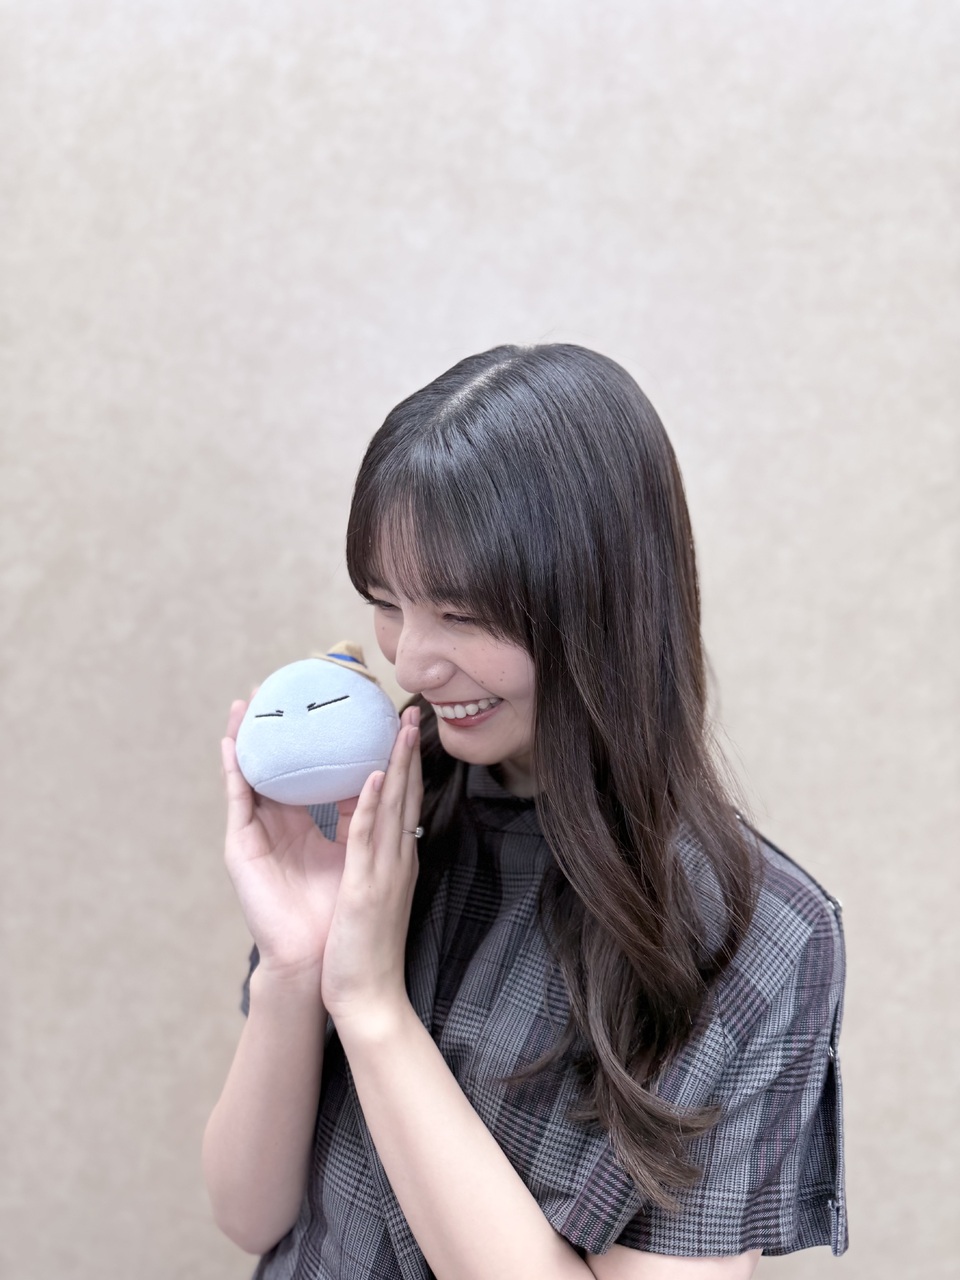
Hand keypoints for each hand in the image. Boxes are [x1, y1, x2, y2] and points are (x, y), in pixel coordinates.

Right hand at [221, 696, 353, 982]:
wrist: (322, 964)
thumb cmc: (344, 915)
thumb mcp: (362, 852)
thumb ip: (366, 814)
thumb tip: (386, 774)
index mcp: (318, 825)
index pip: (320, 770)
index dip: (326, 738)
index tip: (334, 700)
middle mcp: (286, 825)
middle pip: (284, 765)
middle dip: (284, 727)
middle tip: (285, 683)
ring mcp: (261, 835)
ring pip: (256, 774)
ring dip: (251, 737)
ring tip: (249, 700)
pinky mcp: (243, 849)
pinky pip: (240, 800)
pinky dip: (237, 769)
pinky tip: (234, 742)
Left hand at [320, 705, 422, 1031]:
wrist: (369, 994)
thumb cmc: (365, 947)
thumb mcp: (373, 893)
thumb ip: (376, 860)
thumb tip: (372, 833)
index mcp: (398, 858)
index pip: (405, 801)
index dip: (406, 763)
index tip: (405, 730)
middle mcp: (398, 858)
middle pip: (406, 794)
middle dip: (408, 751)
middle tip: (411, 711)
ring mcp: (387, 871)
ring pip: (394, 806)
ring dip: (397, 763)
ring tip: (401, 726)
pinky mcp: (367, 886)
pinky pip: (369, 837)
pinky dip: (374, 804)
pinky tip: (375, 776)